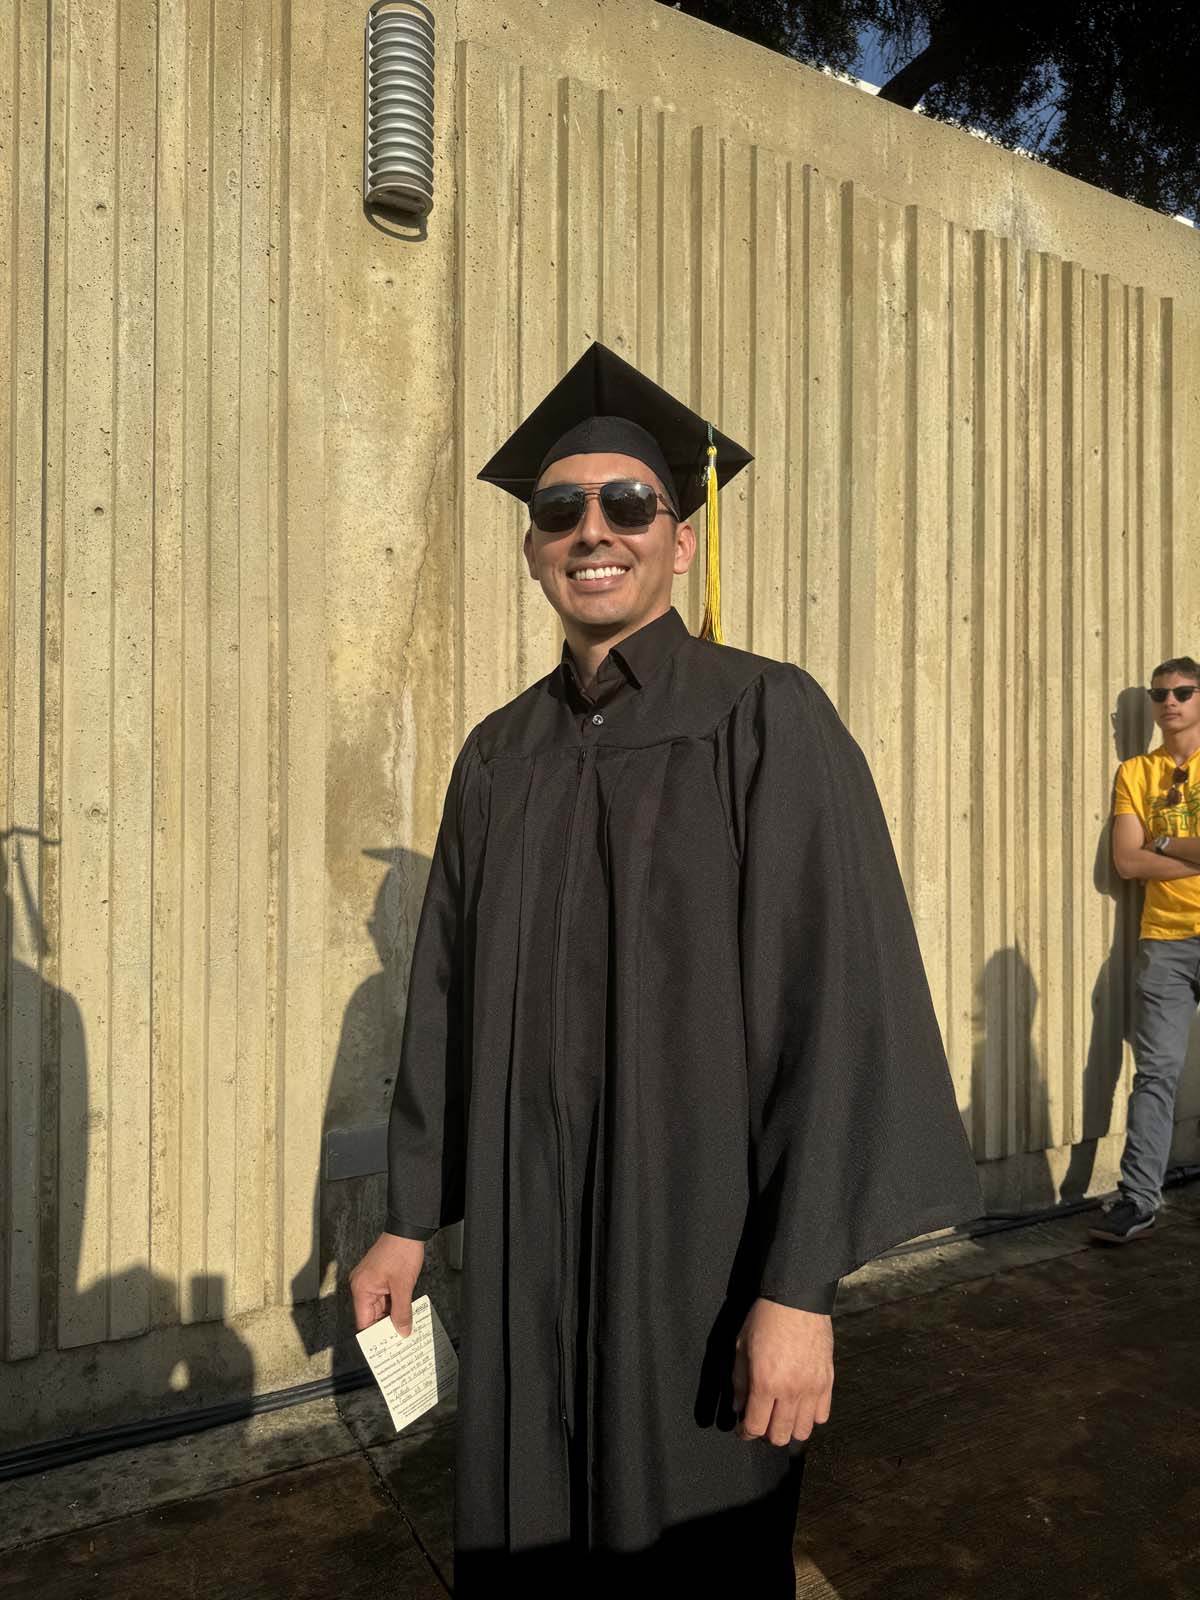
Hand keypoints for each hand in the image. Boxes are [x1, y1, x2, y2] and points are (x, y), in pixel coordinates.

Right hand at [349, 1232, 425, 1336]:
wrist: (407, 1229)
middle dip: (385, 1327)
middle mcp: (362, 1285)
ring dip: (391, 1317)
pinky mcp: (379, 1277)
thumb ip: (401, 1312)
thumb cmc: (401, 1252)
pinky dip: (394, 1306)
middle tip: (399, 1341)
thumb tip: (402, 1331)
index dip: (374, 1336)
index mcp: (361, 1288)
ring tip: (404, 1330)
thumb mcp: (403, 1286)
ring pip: (380, 1307)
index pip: (364, 1321)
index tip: (386, 1348)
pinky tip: (404, 1314)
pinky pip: (384, 1297)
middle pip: (371, 1315)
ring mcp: (370, 1281)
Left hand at [731, 1298, 833, 1444]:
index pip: (756, 1427)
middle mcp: (790, 1391)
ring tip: (782, 1414)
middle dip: (767, 1434)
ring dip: (790, 1427)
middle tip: (763, 1420)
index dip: (746, 1433)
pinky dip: (811, 1416)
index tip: (744, 1430)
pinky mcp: (828, 1381)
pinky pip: (822, 1415)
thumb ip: (739, 1381)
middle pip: (781, 1436)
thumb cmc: (766, 1319)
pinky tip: (801, 1404)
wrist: (797, 1299)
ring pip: (803, 1431)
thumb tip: (738, 1407)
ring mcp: (812, 1388)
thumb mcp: (742, 1346)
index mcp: (765, 1383)